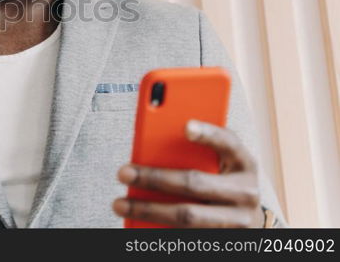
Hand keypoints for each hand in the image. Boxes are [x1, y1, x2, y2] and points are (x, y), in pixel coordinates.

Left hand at [112, 120, 264, 227]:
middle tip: (124, 173)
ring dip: (149, 210)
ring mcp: (238, 220)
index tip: (185, 126)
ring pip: (187, 216)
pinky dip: (158, 229)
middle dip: (154, 177)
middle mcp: (245, 191)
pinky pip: (187, 236)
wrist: (248, 219)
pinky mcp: (224, 240)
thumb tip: (152, 144)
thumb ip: (195, 150)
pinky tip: (135, 222)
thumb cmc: (223, 180)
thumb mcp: (218, 161)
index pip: (228, 142)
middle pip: (195, 183)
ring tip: (119, 204)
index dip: (208, 134)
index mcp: (243, 162)